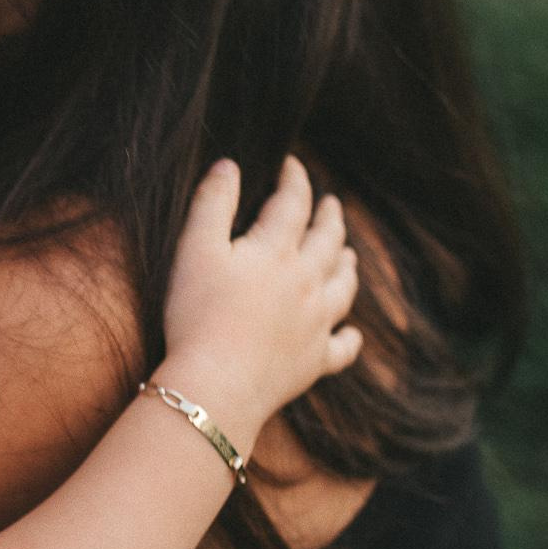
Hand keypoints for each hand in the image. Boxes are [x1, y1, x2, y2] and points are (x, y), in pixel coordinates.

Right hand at [158, 156, 361, 425]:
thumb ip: (213, 203)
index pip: (294, 203)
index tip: (291, 165)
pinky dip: (350, 337)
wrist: (216, 383)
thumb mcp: (195, 249)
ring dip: (348, 266)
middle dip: (330, 218)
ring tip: (348, 256)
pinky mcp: (314, 362)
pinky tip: (351, 333)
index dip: (294, 179)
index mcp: (277, 251)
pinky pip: (343, 348)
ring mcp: (316, 324)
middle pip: (329, 241)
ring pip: (344, 287)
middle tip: (332, 205)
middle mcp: (307, 283)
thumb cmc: (198, 314)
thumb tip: (229, 165)